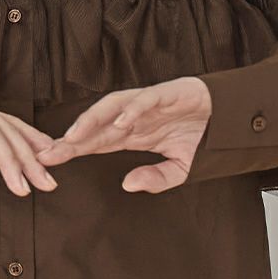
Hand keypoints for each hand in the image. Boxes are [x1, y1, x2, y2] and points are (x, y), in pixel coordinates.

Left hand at [34, 76, 212, 193]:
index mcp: (130, 134)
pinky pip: (145, 100)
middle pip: (95, 126)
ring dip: (92, 120)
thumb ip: (157, 179)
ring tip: (75, 136)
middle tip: (49, 152)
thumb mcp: (180, 169)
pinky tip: (121, 123)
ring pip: (111, 107)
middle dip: (71, 138)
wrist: (229, 116)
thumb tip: (129, 184)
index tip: (48, 161)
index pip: (94, 142)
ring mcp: (146, 104)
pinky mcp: (166, 94)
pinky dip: (132, 110)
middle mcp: (132, 117)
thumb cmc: (200, 137)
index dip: (71, 150)